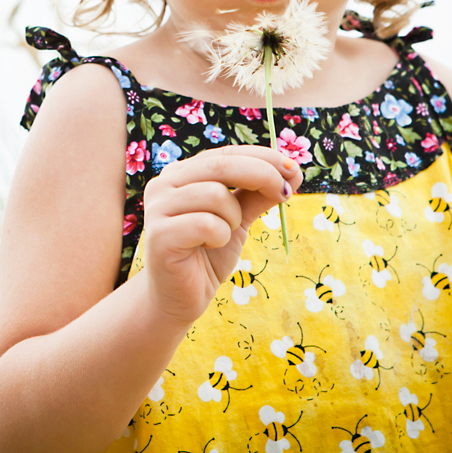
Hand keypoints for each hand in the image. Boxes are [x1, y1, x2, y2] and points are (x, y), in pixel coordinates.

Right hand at [141, 145, 301, 326]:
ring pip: (215, 195)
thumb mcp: (238, 219)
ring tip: (224, 235)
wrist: (179, 299)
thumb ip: (257, 194)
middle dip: (263, 175)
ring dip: (233, 218)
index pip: (226, 153)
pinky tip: (210, 247)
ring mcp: (158, 208)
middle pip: (222, 165)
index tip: (294, 170)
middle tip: (285, 194)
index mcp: (182, 173)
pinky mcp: (160, 235)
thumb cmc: (207, 255)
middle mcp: (164, 184)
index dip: (264, 157)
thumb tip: (293, 172)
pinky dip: (220, 237)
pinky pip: (207, 224)